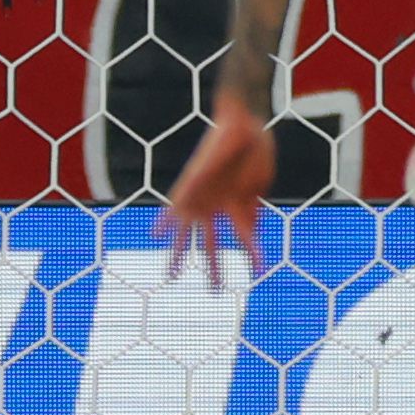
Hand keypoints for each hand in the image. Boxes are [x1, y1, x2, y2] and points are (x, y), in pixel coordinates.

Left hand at [160, 98, 274, 284]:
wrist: (241, 122)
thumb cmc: (255, 148)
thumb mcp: (259, 182)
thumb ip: (252, 207)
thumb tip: (250, 231)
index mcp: (238, 205)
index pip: (246, 236)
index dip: (253, 255)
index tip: (258, 272)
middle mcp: (216, 207)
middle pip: (212, 245)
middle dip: (214, 269)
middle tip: (215, 292)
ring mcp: (201, 199)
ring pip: (188, 235)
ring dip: (180, 256)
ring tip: (172, 278)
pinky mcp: (189, 188)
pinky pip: (173, 208)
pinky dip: (165, 221)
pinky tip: (155, 234)